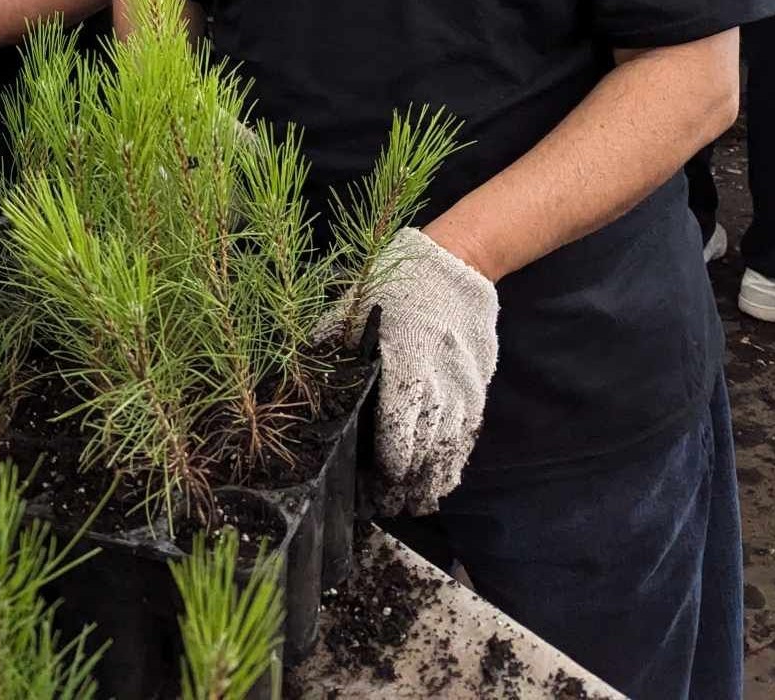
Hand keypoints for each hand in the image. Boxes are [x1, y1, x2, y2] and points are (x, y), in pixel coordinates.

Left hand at [331, 227, 498, 516]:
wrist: (456, 268)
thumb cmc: (398, 287)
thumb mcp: (354, 309)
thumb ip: (329, 344)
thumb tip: (297, 372)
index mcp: (405, 366)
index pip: (397, 430)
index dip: (386, 466)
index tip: (368, 487)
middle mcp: (438, 385)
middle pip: (423, 450)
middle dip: (403, 485)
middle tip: (382, 506)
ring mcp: (462, 391)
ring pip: (447, 451)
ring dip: (428, 483)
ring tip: (409, 506)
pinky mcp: (477, 392)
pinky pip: (467, 440)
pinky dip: (453, 467)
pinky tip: (439, 485)